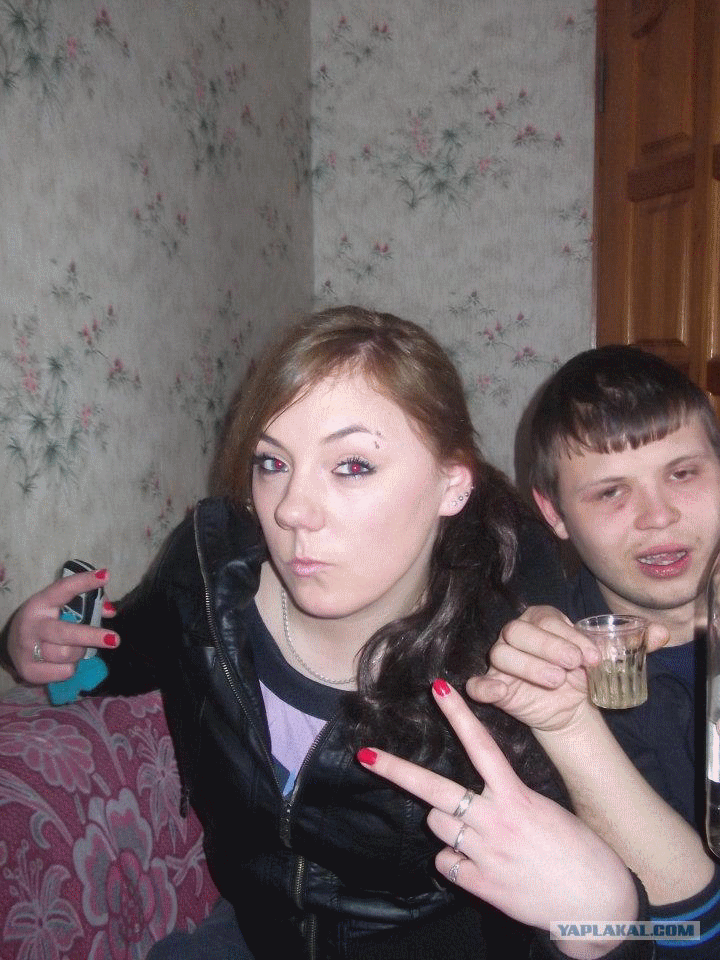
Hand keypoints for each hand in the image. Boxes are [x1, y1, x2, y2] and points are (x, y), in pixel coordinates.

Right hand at [6, 570, 117, 684]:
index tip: (105, 576)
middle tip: (114, 640)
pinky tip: (62, 662)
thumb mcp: (58, 609)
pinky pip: (64, 671)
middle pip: (65, 633)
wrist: (12, 647)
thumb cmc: (45, 623)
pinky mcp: (29, 671)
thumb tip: (110, 611)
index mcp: (40, 604)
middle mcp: (32, 625)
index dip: (84, 582)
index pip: (63, 589)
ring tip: (74, 649)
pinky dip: (70, 668)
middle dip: (91, 636)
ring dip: (79, 653)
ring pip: (67, 654)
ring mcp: (27, 649)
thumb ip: (87, 605)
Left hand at [357, 681, 637, 957]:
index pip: (482, 746)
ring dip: (448, 825)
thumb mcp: (545, 812)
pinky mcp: (480, 884)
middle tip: (366, 756)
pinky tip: (481, 866)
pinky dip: (456, 862)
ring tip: (479, 836)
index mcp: (517, 798)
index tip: (438, 688)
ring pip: (437, 825)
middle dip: (395, 771)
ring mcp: (484, 853)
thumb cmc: (579, 852)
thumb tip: (479, 799)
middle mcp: (495, 821)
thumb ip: (508, 801)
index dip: (459, 715)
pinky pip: (446, 863)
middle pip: (434, 789)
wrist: (596, 907)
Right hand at [467, 606, 667, 733]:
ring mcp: (501, 660)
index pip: (546, 618)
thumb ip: (636, 644)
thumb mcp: (610, 657)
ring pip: (501, 654)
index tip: (593, 656)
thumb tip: (661, 634)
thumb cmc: (584, 674)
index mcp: (541, 619)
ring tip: (556, 681)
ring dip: (528, 666)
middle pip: (518, 631)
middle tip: (575, 667)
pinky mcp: (495, 686)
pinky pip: (479, 682)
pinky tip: (496, 690)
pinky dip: (484, 685)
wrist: (572, 707)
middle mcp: (517, 635)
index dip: (569, 636)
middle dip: (548, 647)